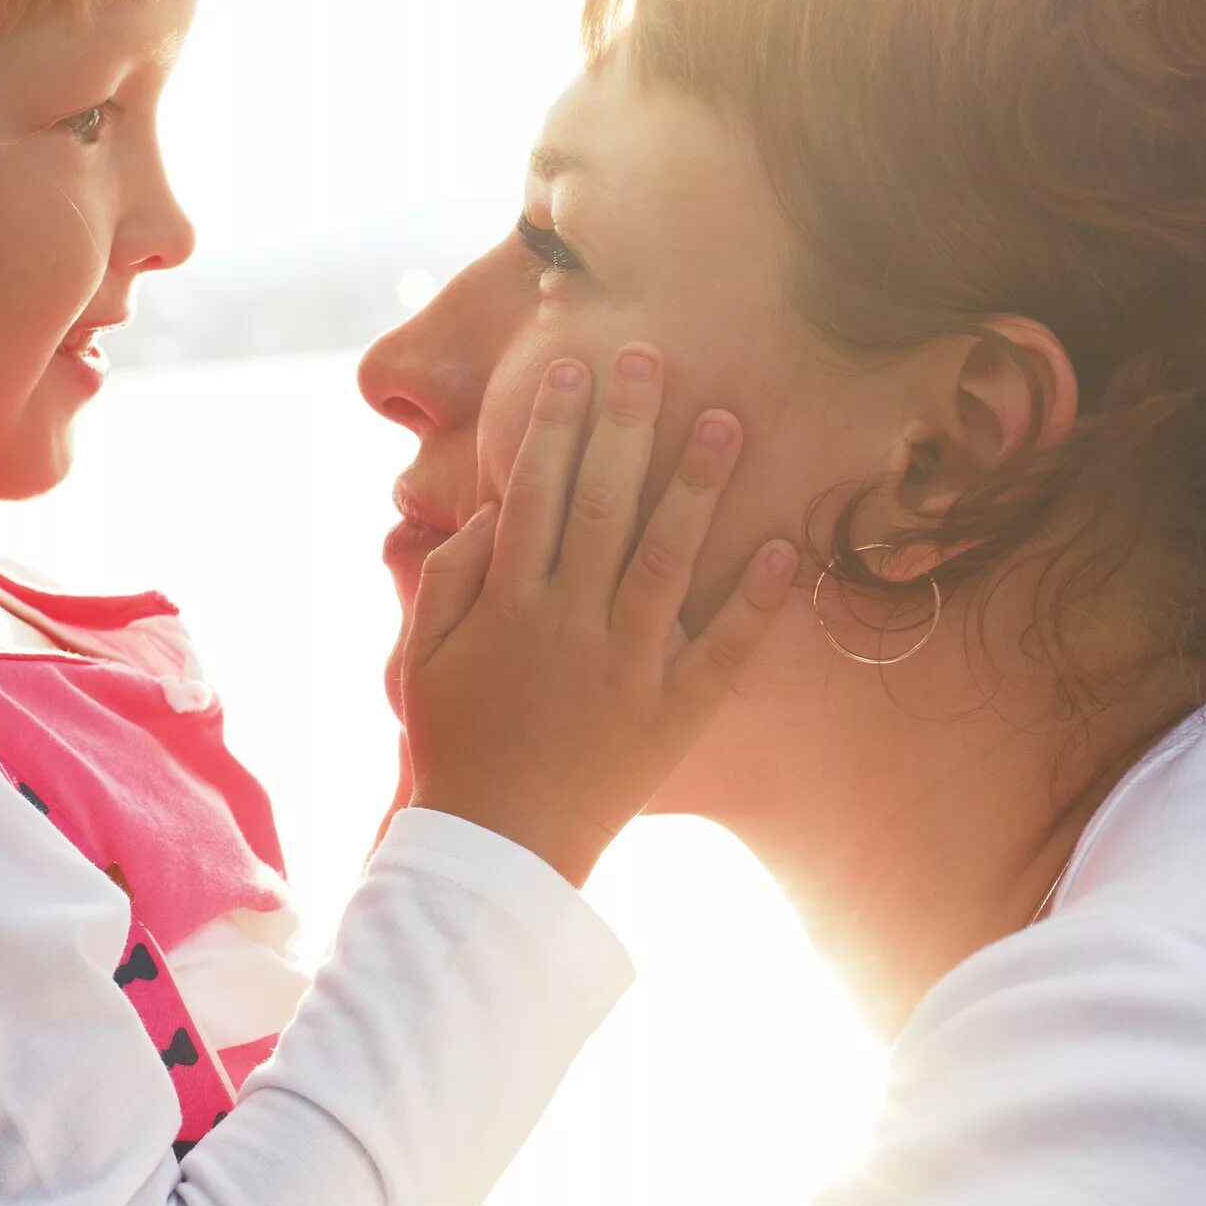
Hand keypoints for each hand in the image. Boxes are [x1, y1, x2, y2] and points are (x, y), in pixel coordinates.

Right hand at [398, 345, 799, 886]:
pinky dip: (755, 602)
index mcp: (508, 604)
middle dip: (627, 426)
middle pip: (602, 504)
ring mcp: (627, 666)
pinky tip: (785, 548)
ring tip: (726, 421)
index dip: (551, 425)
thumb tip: (492, 508)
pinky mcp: (672, 713)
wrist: (496, 849)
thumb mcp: (420, 656)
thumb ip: (447, 576)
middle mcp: (569, 622)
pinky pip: (722, 650)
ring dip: (697, 487)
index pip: (532, 491)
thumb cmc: (453, 744)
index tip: (572, 367)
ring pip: (666, 559)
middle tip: (653, 356)